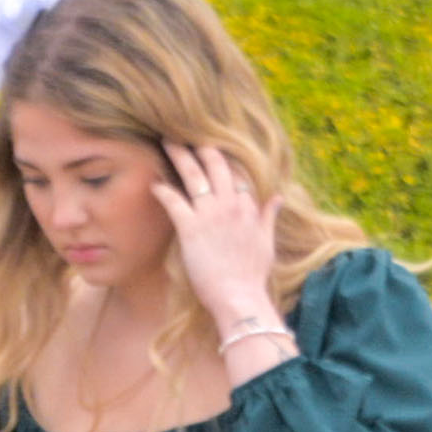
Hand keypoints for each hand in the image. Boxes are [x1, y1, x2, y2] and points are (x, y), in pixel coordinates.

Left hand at [152, 141, 280, 336]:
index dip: (221, 159)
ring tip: (166, 141)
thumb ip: (268, 216)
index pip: (234, 172)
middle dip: (199, 147)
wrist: (240, 297)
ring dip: (178, 156)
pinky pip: (174, 200)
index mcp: (248, 206)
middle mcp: (230, 204)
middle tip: (183, 134)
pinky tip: (153, 182)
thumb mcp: (266, 241)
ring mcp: (210, 214)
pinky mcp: (191, 228)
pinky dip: (162, 189)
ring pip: (193, 175)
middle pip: (214, 165)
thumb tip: (278, 197)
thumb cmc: (252, 274)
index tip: (208, 148)